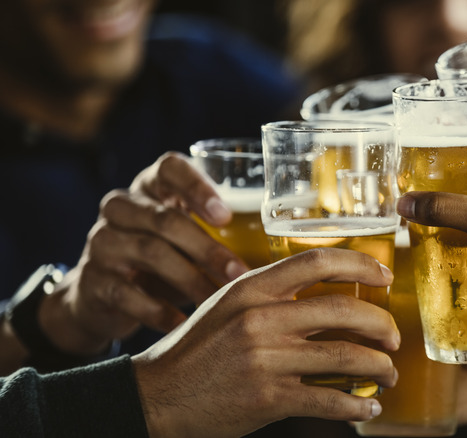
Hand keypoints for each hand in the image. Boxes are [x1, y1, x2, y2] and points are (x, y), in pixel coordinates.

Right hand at [39, 153, 248, 356]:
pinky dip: (159, 310)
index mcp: (150, 187)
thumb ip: (220, 233)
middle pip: (165, 219)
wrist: (102, 296)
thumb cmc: (165, 260)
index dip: (197, 188)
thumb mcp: (186, 238)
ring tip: (217, 302)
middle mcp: (121, 207)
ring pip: (149, 252)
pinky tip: (184, 324)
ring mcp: (102, 241)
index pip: (169, 168)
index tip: (225, 216)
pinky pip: (127, 293)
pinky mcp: (91, 279)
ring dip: (190, 280)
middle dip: (207, 248)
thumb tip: (284, 250)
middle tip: (239, 274)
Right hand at [133, 248, 399, 437]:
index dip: (360, 265)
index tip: (384, 277)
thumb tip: (325, 297)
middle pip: (344, 310)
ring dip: (380, 367)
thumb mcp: (226, 307)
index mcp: (251, 288)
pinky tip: (368, 406)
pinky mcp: (268, 398)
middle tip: (393, 338)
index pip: (317, 261)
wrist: (155, 397)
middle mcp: (261, 318)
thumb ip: (269, 296)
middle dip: (382, 325)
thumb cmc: (195, 350)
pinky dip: (357, 405)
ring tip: (388, 375)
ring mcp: (266, 359)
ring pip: (345, 355)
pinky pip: (329, 400)